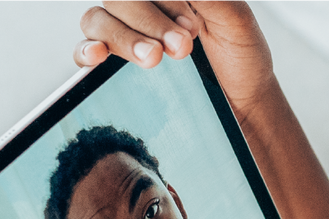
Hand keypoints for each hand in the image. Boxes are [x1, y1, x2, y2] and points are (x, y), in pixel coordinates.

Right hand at [73, 0, 275, 105]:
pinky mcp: (116, 64)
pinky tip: (99, 54)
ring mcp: (126, 33)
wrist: (244, 100)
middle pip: (118, 0)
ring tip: (155, 58)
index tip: (191, 26)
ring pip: (97, 20)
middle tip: (181, 46)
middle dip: (148, 21)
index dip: (164, 3)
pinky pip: (85, 50)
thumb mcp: (236, 21)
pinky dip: (86, 50)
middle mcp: (143, 8)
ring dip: (124, 37)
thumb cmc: (241, 56)